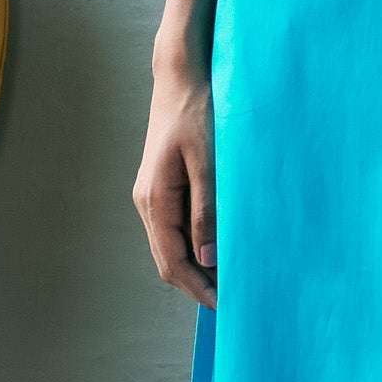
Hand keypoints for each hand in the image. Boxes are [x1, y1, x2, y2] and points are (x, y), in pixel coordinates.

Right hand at [135, 59, 217, 307]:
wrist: (180, 78)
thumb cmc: (196, 113)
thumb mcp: (207, 162)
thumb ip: (206, 210)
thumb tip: (207, 257)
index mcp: (155, 200)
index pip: (173, 261)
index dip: (198, 287)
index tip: (226, 304)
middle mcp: (148, 203)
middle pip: (169, 260)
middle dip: (197, 283)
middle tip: (233, 298)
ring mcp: (153, 197)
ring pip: (172, 247)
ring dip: (197, 266)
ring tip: (230, 278)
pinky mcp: (163, 189)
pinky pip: (176, 229)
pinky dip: (195, 245)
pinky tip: (218, 247)